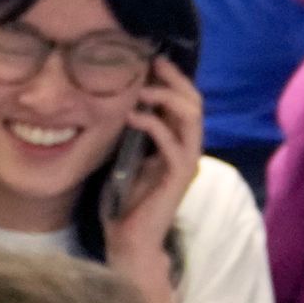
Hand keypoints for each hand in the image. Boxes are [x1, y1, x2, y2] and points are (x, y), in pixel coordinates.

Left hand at [102, 55, 199, 302]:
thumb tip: (111, 105)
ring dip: (165, 96)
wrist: (130, 244)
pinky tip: (130, 115)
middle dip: (173, 78)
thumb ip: (126, 135)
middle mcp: (186, 149)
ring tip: (140, 86)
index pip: (183, 101)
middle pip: (193, 101)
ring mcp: (185, 162)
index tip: (147, 58)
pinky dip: (153, 124)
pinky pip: (172, 142)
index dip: (170, 78)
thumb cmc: (124, 205)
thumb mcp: (123, 160)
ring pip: (190, 116)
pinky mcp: (177, 177)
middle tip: (149, 61)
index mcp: (175, 143)